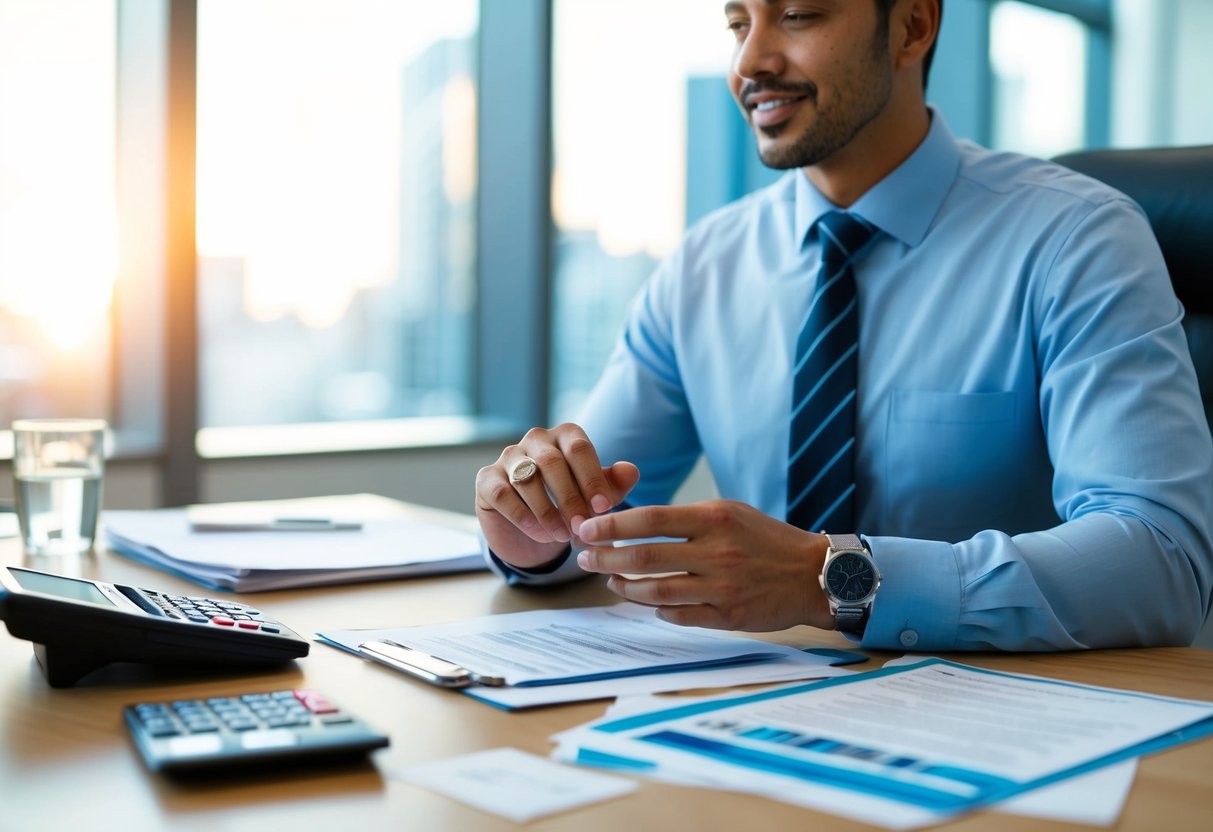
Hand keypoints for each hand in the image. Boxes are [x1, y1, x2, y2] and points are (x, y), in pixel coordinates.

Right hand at [475, 423, 639, 568]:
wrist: (533, 531)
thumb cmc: (569, 506)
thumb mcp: (595, 499)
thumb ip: (613, 485)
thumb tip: (631, 471)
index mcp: (565, 436)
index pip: (579, 448)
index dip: (592, 478)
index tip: (604, 509)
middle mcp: (536, 439)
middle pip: (552, 462)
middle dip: (570, 498)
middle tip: (583, 529)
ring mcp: (508, 456)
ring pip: (527, 478)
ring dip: (548, 511)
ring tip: (564, 536)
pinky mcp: (487, 479)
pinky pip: (504, 494)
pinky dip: (524, 517)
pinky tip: (541, 535)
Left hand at [575, 500, 833, 631]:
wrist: (814, 574)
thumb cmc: (767, 539)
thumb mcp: (730, 513)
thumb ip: (687, 519)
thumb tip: (636, 524)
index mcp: (714, 519)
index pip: (650, 520)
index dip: (612, 525)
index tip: (588, 529)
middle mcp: (716, 552)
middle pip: (644, 557)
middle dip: (606, 558)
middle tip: (585, 558)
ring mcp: (722, 587)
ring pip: (656, 592)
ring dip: (625, 588)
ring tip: (611, 582)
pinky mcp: (728, 616)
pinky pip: (679, 616)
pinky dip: (658, 610)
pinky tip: (649, 603)